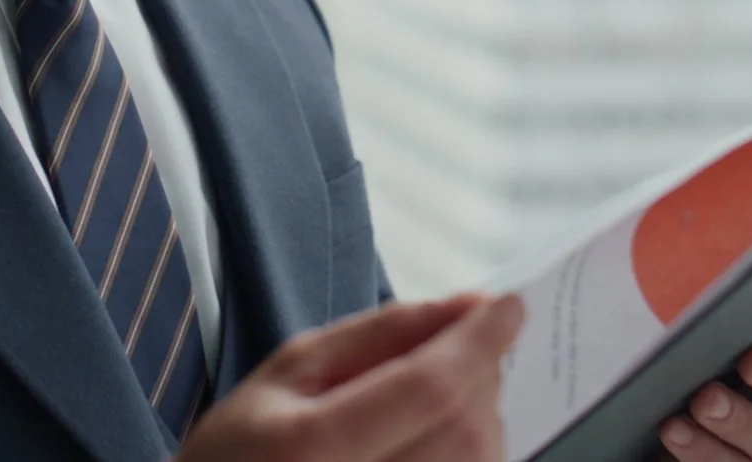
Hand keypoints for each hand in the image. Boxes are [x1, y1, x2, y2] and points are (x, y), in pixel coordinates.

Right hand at [178, 293, 525, 461]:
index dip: (478, 341)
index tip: (507, 304)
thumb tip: (464, 306)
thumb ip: (380, 334)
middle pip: (465, 429)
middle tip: (472, 340)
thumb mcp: (291, 370)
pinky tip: (447, 432)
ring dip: (485, 413)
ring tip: (451, 387)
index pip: (427, 389)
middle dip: (483, 372)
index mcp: (313, 450)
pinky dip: (476, 451)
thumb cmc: (244, 450)